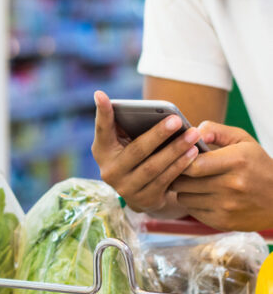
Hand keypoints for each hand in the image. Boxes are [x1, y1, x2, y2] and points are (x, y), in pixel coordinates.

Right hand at [91, 90, 200, 213]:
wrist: (141, 191)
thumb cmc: (135, 153)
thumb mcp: (125, 141)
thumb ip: (127, 125)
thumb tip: (146, 107)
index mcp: (102, 150)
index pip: (102, 128)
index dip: (102, 112)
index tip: (100, 93)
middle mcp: (109, 171)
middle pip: (137, 150)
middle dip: (159, 134)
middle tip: (177, 120)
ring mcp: (126, 189)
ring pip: (154, 167)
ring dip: (176, 150)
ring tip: (192, 135)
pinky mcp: (144, 200)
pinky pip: (165, 180)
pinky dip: (180, 165)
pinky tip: (193, 153)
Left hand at [171, 121, 272, 230]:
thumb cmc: (257, 165)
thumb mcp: (243, 140)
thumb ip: (216, 131)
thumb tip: (192, 133)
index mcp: (236, 161)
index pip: (194, 165)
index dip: (181, 160)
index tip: (180, 155)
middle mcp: (231, 186)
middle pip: (185, 183)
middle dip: (178, 174)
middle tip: (180, 168)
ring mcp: (227, 207)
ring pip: (184, 198)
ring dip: (184, 189)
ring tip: (193, 182)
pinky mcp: (223, 222)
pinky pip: (192, 211)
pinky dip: (192, 203)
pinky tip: (202, 195)